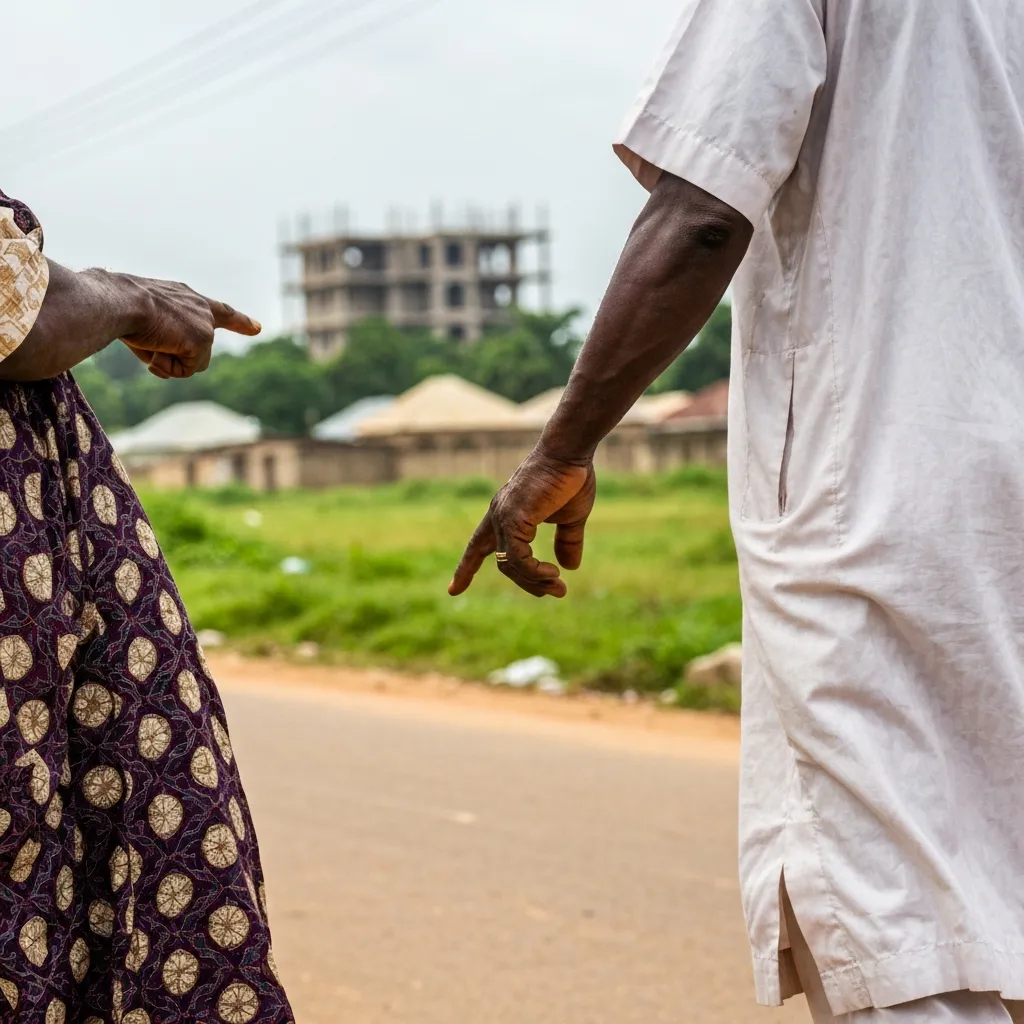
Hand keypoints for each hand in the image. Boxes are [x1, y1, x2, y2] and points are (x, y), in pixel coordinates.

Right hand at [118, 275, 260, 377]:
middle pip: (199, 351)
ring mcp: (205, 324)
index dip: (239, 321)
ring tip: (149, 341)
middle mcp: (201, 308)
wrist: (118, 300)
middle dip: (175, 360)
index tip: (258, 328)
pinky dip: (166, 366)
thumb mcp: (143, 323)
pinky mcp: (203, 338)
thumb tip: (171, 365)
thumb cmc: (120, 309)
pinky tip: (155, 347)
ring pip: (193, 364)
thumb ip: (163, 341)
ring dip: (168, 362)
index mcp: (186, 298)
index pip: (219, 311)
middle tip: (149, 345)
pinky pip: (186, 370)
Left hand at [449, 449, 596, 598]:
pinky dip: (535, 571)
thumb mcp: (571, 517)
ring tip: (559, 587)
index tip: (454, 591)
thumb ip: (566, 541)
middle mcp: (498, 516)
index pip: (478, 546)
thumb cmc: (570, 479)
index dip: (467, 568)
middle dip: (528, 583)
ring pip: (510, 565)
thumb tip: (569, 567)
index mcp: (505, 514)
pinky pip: (518, 558)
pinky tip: (553, 573)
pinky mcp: (514, 519)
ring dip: (535, 581)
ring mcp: (503, 517)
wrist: (570, 453)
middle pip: (503, 563)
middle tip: (555, 591)